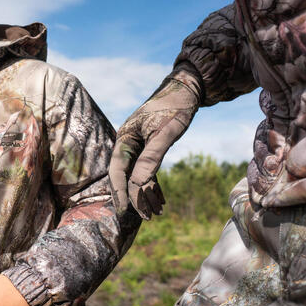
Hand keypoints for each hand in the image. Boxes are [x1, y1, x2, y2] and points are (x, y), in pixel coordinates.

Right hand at [109, 69, 201, 219]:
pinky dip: (153, 184)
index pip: (118, 170)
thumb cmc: (176, 107)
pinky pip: (146, 170)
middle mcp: (127, 142)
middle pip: (125, 175)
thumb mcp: (166, 133)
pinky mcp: (148, 146)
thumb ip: (151, 158)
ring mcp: (137, 144)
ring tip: (158, 212)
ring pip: (136, 174)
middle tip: (147, 217)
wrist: (187, 89)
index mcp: (125, 137)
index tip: (124, 211)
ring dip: (146, 193)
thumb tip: (138, 184)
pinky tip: (161, 199)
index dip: (120, 192)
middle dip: (135, 197)